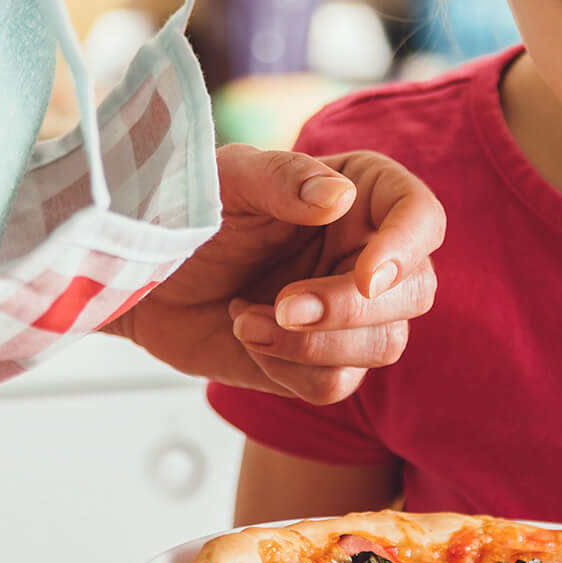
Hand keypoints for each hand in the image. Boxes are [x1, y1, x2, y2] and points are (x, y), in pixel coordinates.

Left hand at [109, 144, 443, 403]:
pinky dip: (289, 369)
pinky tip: (246, 336)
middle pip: (413, 294)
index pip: (422, 219)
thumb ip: (283, 178)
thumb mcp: (228, 178)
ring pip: (383, 346)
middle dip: (347, 309)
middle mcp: (367, 254)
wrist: (139, 275)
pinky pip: (336, 385)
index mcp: (360, 195)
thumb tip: (338, 197)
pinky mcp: (320, 362)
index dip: (406, 250)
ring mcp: (349, 314)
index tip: (366, 276)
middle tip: (282, 305)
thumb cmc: (185, 209)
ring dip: (314, 344)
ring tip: (246, 318)